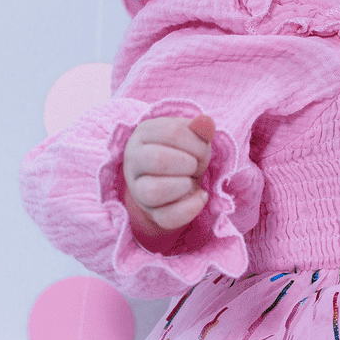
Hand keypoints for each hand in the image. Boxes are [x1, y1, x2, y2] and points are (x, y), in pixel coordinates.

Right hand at [123, 113, 215, 243]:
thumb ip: (200, 129)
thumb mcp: (191, 136)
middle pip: (157, 160)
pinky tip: (201, 196)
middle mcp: (133, 160)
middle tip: (196, 164)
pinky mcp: (151, 213)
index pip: (170, 131)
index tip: (203, 147)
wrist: (174, 179)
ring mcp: (138, 189)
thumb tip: (206, 122)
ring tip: (191, 180)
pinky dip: (190, 208)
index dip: (194, 141)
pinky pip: (166, 217)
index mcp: (143, 134)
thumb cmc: (182, 152)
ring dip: (183, 185)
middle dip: (187, 162)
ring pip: (152, 192)